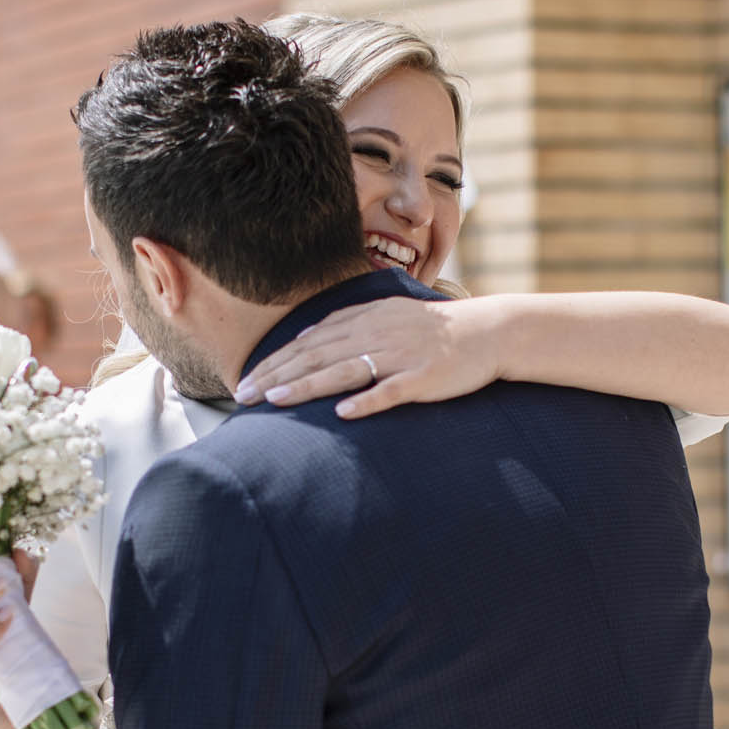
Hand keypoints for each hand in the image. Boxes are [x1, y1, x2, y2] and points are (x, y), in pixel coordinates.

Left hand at [235, 296, 504, 418]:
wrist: (486, 331)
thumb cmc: (430, 329)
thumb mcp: (384, 315)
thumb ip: (345, 324)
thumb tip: (304, 337)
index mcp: (363, 319)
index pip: (307, 342)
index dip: (273, 361)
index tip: (243, 381)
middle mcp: (375, 333)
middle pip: (316, 355)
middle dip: (276, 374)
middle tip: (242, 395)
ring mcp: (399, 355)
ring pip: (344, 370)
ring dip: (307, 385)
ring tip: (275, 400)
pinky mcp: (423, 377)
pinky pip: (391, 390)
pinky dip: (367, 400)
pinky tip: (343, 413)